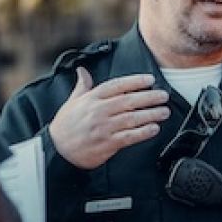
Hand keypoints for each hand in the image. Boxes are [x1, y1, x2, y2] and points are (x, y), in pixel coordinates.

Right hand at [49, 68, 169, 168]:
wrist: (57, 150)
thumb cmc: (66, 126)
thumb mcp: (72, 102)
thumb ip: (82, 86)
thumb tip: (82, 71)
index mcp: (91, 99)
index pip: (117, 86)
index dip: (134, 81)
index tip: (150, 79)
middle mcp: (99, 111)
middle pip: (128, 101)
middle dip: (149, 97)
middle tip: (164, 95)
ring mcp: (104, 128)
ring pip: (132, 118)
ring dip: (151, 114)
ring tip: (164, 111)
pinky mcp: (107, 144)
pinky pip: (129, 137)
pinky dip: (143, 132)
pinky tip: (154, 129)